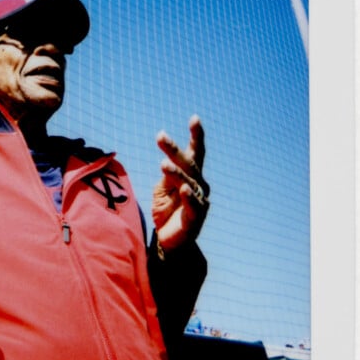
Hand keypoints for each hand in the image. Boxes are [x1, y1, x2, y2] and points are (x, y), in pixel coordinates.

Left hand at [152, 115, 209, 252]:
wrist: (169, 241)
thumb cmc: (166, 212)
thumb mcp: (162, 190)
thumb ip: (166, 177)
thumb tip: (168, 164)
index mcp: (191, 176)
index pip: (194, 153)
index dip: (196, 136)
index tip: (195, 118)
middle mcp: (199, 185)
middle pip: (188, 164)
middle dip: (174, 150)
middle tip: (160, 137)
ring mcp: (198, 201)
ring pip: (188, 182)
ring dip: (176, 173)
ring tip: (163, 164)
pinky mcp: (195, 218)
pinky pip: (193, 205)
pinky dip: (188, 196)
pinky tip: (183, 189)